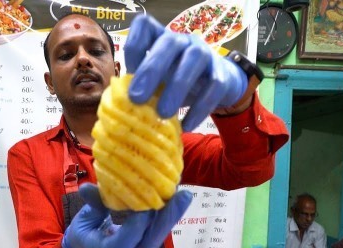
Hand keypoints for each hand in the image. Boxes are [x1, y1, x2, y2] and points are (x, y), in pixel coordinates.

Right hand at [62, 183, 191, 247]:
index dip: (134, 225)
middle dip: (167, 218)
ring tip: (184, 195)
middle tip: (182, 196)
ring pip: (159, 235)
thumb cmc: (84, 233)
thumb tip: (86, 188)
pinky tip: (177, 198)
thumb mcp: (82, 220)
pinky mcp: (146, 242)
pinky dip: (168, 214)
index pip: (122, 243)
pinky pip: (159, 230)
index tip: (144, 204)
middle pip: (151, 240)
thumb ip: (92, 206)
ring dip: (172, 215)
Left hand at [124, 15, 247, 131]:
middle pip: (169, 42)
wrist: (217, 86)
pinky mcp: (223, 73)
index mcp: (161, 38)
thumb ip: (141, 85)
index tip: (128, 71)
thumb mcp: (157, 81)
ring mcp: (205, 54)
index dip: (134, 46)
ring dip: (176, 88)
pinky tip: (186, 124)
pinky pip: (214, 86)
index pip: (145, 26)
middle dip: (151, 70)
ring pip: (193, 61)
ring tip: (163, 114)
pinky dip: (199, 107)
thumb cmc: (177, 82)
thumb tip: (119, 105)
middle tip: (137, 98)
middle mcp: (183, 41)